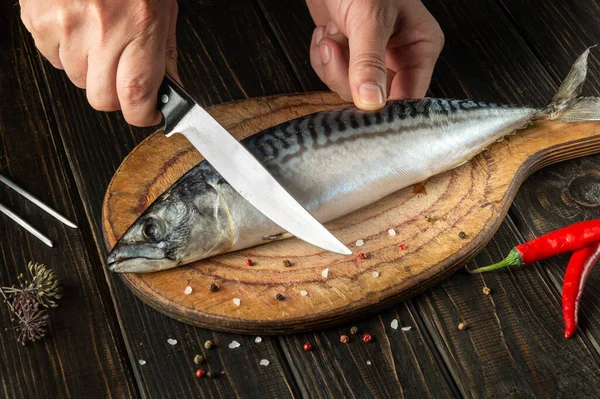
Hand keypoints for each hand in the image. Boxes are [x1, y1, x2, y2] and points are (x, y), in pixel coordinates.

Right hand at [19, 0, 178, 126]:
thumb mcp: (163, 11)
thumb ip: (165, 54)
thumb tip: (172, 91)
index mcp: (139, 26)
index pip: (136, 96)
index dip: (142, 115)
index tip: (148, 113)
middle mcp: (102, 29)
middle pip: (102, 99)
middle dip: (116, 96)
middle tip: (123, 76)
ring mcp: (66, 26)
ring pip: (78, 80)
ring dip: (91, 70)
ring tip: (100, 37)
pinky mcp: (40, 21)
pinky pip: (54, 59)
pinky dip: (67, 52)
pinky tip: (79, 27)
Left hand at [307, 0, 443, 109]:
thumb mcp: (368, 19)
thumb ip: (370, 62)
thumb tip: (372, 103)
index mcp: (420, 45)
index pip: (410, 96)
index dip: (386, 107)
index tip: (364, 107)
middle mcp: (399, 54)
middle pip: (376, 97)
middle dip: (348, 75)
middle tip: (337, 47)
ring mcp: (372, 56)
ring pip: (351, 88)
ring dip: (332, 64)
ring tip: (332, 33)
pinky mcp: (348, 54)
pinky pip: (334, 75)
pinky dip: (322, 57)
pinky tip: (327, 32)